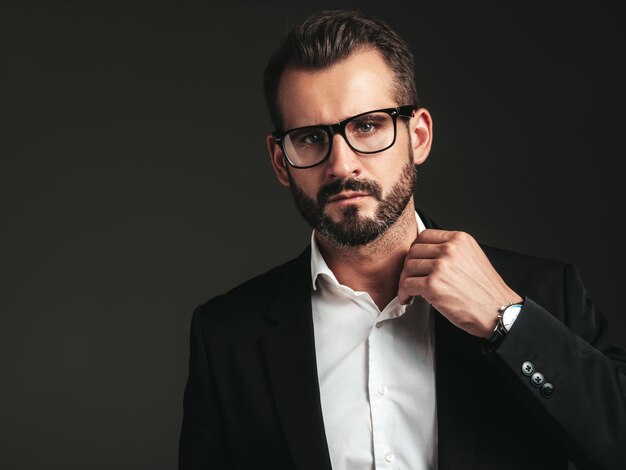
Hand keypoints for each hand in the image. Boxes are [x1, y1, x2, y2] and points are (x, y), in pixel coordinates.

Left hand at [398, 229, 522, 337]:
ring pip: (408, 267)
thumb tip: (429, 253)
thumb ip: (452, 251)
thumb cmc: (486, 290)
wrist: (498, 311)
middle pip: (414, 251)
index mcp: (459, 239)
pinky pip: (407, 285)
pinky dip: (404, 293)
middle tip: (411, 277)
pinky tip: (408, 299)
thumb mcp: (473, 258)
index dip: (416, 249)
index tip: (416, 260)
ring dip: (405, 280)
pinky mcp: (433, 285)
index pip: (425, 236)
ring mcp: (440, 266)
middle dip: (409, 266)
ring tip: (409, 290)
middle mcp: (449, 249)